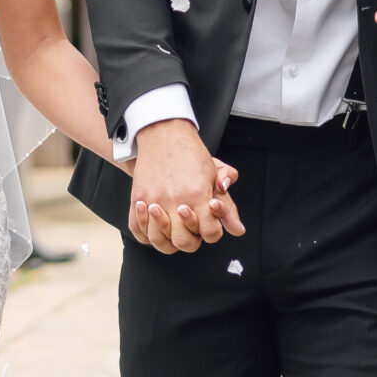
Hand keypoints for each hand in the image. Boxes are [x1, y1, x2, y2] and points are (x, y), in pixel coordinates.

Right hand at [128, 120, 245, 253]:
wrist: (163, 134)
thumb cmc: (190, 153)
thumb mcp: (215, 175)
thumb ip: (227, 206)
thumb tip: (238, 230)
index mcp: (198, 195)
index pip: (210, 232)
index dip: (212, 231)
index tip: (209, 222)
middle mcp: (175, 201)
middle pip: (183, 242)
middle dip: (191, 239)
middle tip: (190, 227)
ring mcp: (154, 200)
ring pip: (158, 239)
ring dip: (167, 238)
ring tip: (172, 226)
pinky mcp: (138, 197)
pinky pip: (137, 228)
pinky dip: (145, 232)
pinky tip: (154, 225)